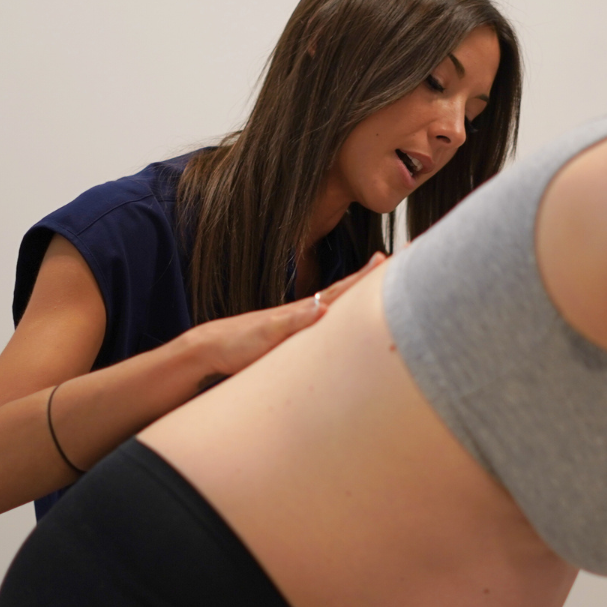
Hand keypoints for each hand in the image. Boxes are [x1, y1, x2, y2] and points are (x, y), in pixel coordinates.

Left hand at [190, 252, 386, 382]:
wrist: (211, 348)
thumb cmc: (237, 343)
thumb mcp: (267, 334)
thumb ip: (294, 321)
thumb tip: (324, 307)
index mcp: (304, 309)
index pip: (342, 290)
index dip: (365, 276)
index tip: (387, 258)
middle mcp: (305, 311)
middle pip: (345, 291)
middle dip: (370, 277)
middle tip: (395, 259)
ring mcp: (299, 321)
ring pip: (338, 303)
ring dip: (359, 292)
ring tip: (379, 280)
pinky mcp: (293, 333)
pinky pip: (326, 318)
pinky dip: (342, 310)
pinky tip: (345, 310)